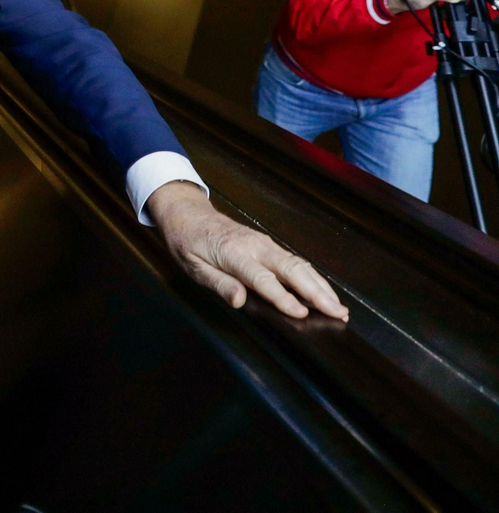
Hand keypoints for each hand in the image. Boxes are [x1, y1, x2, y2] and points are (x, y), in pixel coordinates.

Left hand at [146, 182, 348, 321]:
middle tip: (338, 314)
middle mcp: (255, 246)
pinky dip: (313, 277)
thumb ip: (218, 283)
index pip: (262, 279)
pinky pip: (295, 261)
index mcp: (233, 253)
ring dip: (321, 286)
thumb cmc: (188, 242)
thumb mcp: (193, 267)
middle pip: (291, 270)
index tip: (302, 313)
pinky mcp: (269, 244)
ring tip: (340, 308)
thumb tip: (239, 301)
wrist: (188, 214)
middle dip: (317, 293)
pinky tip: (324, 291)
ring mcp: (265, 243)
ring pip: (299, 265)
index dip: (283, 297)